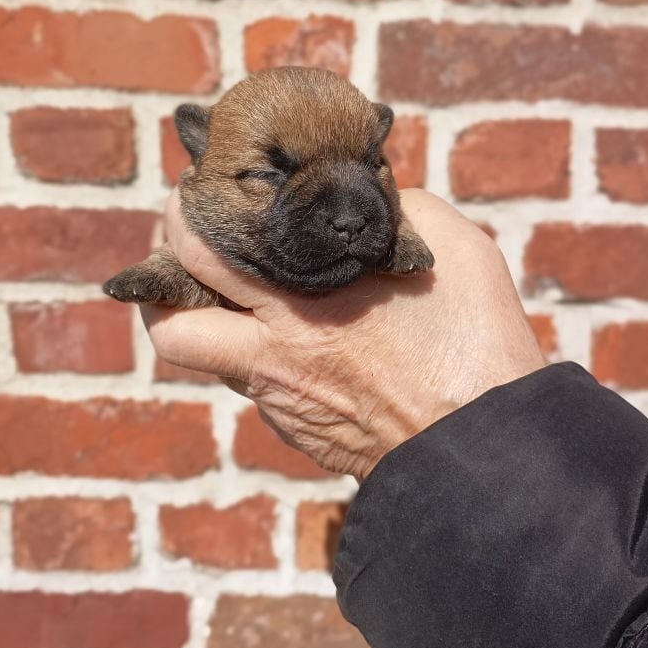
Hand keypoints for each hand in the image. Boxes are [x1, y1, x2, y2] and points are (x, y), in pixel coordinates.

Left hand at [142, 189, 545, 480]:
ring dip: (211, 322)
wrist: (486, 450)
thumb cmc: (473, 345)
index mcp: (298, 304)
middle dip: (161, 283)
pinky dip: (261, 354)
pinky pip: (256, 385)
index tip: (198, 197)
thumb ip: (395, 210)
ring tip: (241, 293)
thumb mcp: (449, 248)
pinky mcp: (298, 431)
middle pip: (168, 325)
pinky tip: (305, 337)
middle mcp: (273, 359)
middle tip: (190, 252)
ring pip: (209, 360)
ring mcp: (281, 403)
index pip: (195, 256)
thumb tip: (366, 199)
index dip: (182, 220)